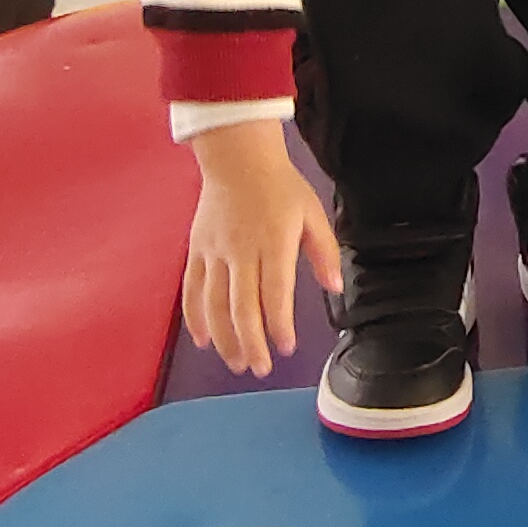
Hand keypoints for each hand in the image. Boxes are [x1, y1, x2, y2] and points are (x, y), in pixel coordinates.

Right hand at [183, 119, 341, 374]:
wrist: (237, 158)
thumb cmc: (278, 186)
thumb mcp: (312, 213)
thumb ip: (324, 252)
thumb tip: (335, 287)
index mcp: (274, 242)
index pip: (275, 293)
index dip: (278, 325)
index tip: (287, 347)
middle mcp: (241, 250)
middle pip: (241, 307)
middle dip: (250, 343)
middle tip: (260, 368)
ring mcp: (215, 252)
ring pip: (214, 304)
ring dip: (224, 338)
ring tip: (236, 363)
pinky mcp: (197, 250)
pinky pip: (192, 290)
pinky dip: (195, 318)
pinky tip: (204, 340)